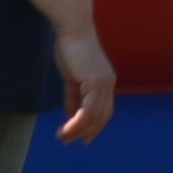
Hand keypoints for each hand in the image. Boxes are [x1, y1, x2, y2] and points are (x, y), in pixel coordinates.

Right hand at [52, 26, 117, 146]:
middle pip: (102, 116)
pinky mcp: (95, 82)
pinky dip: (77, 123)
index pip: (105, 110)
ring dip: (78, 131)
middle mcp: (109, 84)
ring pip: (95, 116)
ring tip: (63, 137)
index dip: (96, 126)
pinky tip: (65, 129)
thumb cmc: (71, 49)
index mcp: (106, 82)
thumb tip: (72, 115)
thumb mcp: (73, 78)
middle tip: (70, 142)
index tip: (84, 139)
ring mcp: (104, 83)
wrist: (73, 30)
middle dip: (87, 132)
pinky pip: (88, 110)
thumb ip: (74, 96)